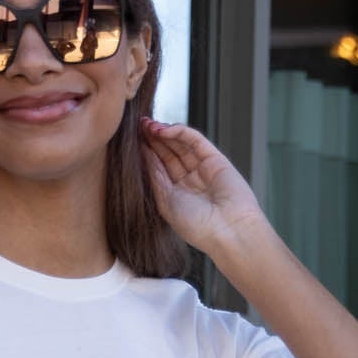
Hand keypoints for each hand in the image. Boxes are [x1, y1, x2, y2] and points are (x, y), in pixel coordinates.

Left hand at [141, 119, 276, 274]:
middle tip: (137, 126)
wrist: (227, 231)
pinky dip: (180, 132)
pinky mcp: (216, 159)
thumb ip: (156, 177)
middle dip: (153, 139)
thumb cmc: (197, 226)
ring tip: (146, 125)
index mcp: (177, 193)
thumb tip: (144, 154)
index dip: (146, 153)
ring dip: (164, 133)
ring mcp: (203, 168)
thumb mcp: (166, 202)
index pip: (159, 167)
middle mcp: (190, 179)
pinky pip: (196, 140)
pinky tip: (163, 130)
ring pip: (180, 144)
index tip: (130, 141)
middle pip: (168, 153)